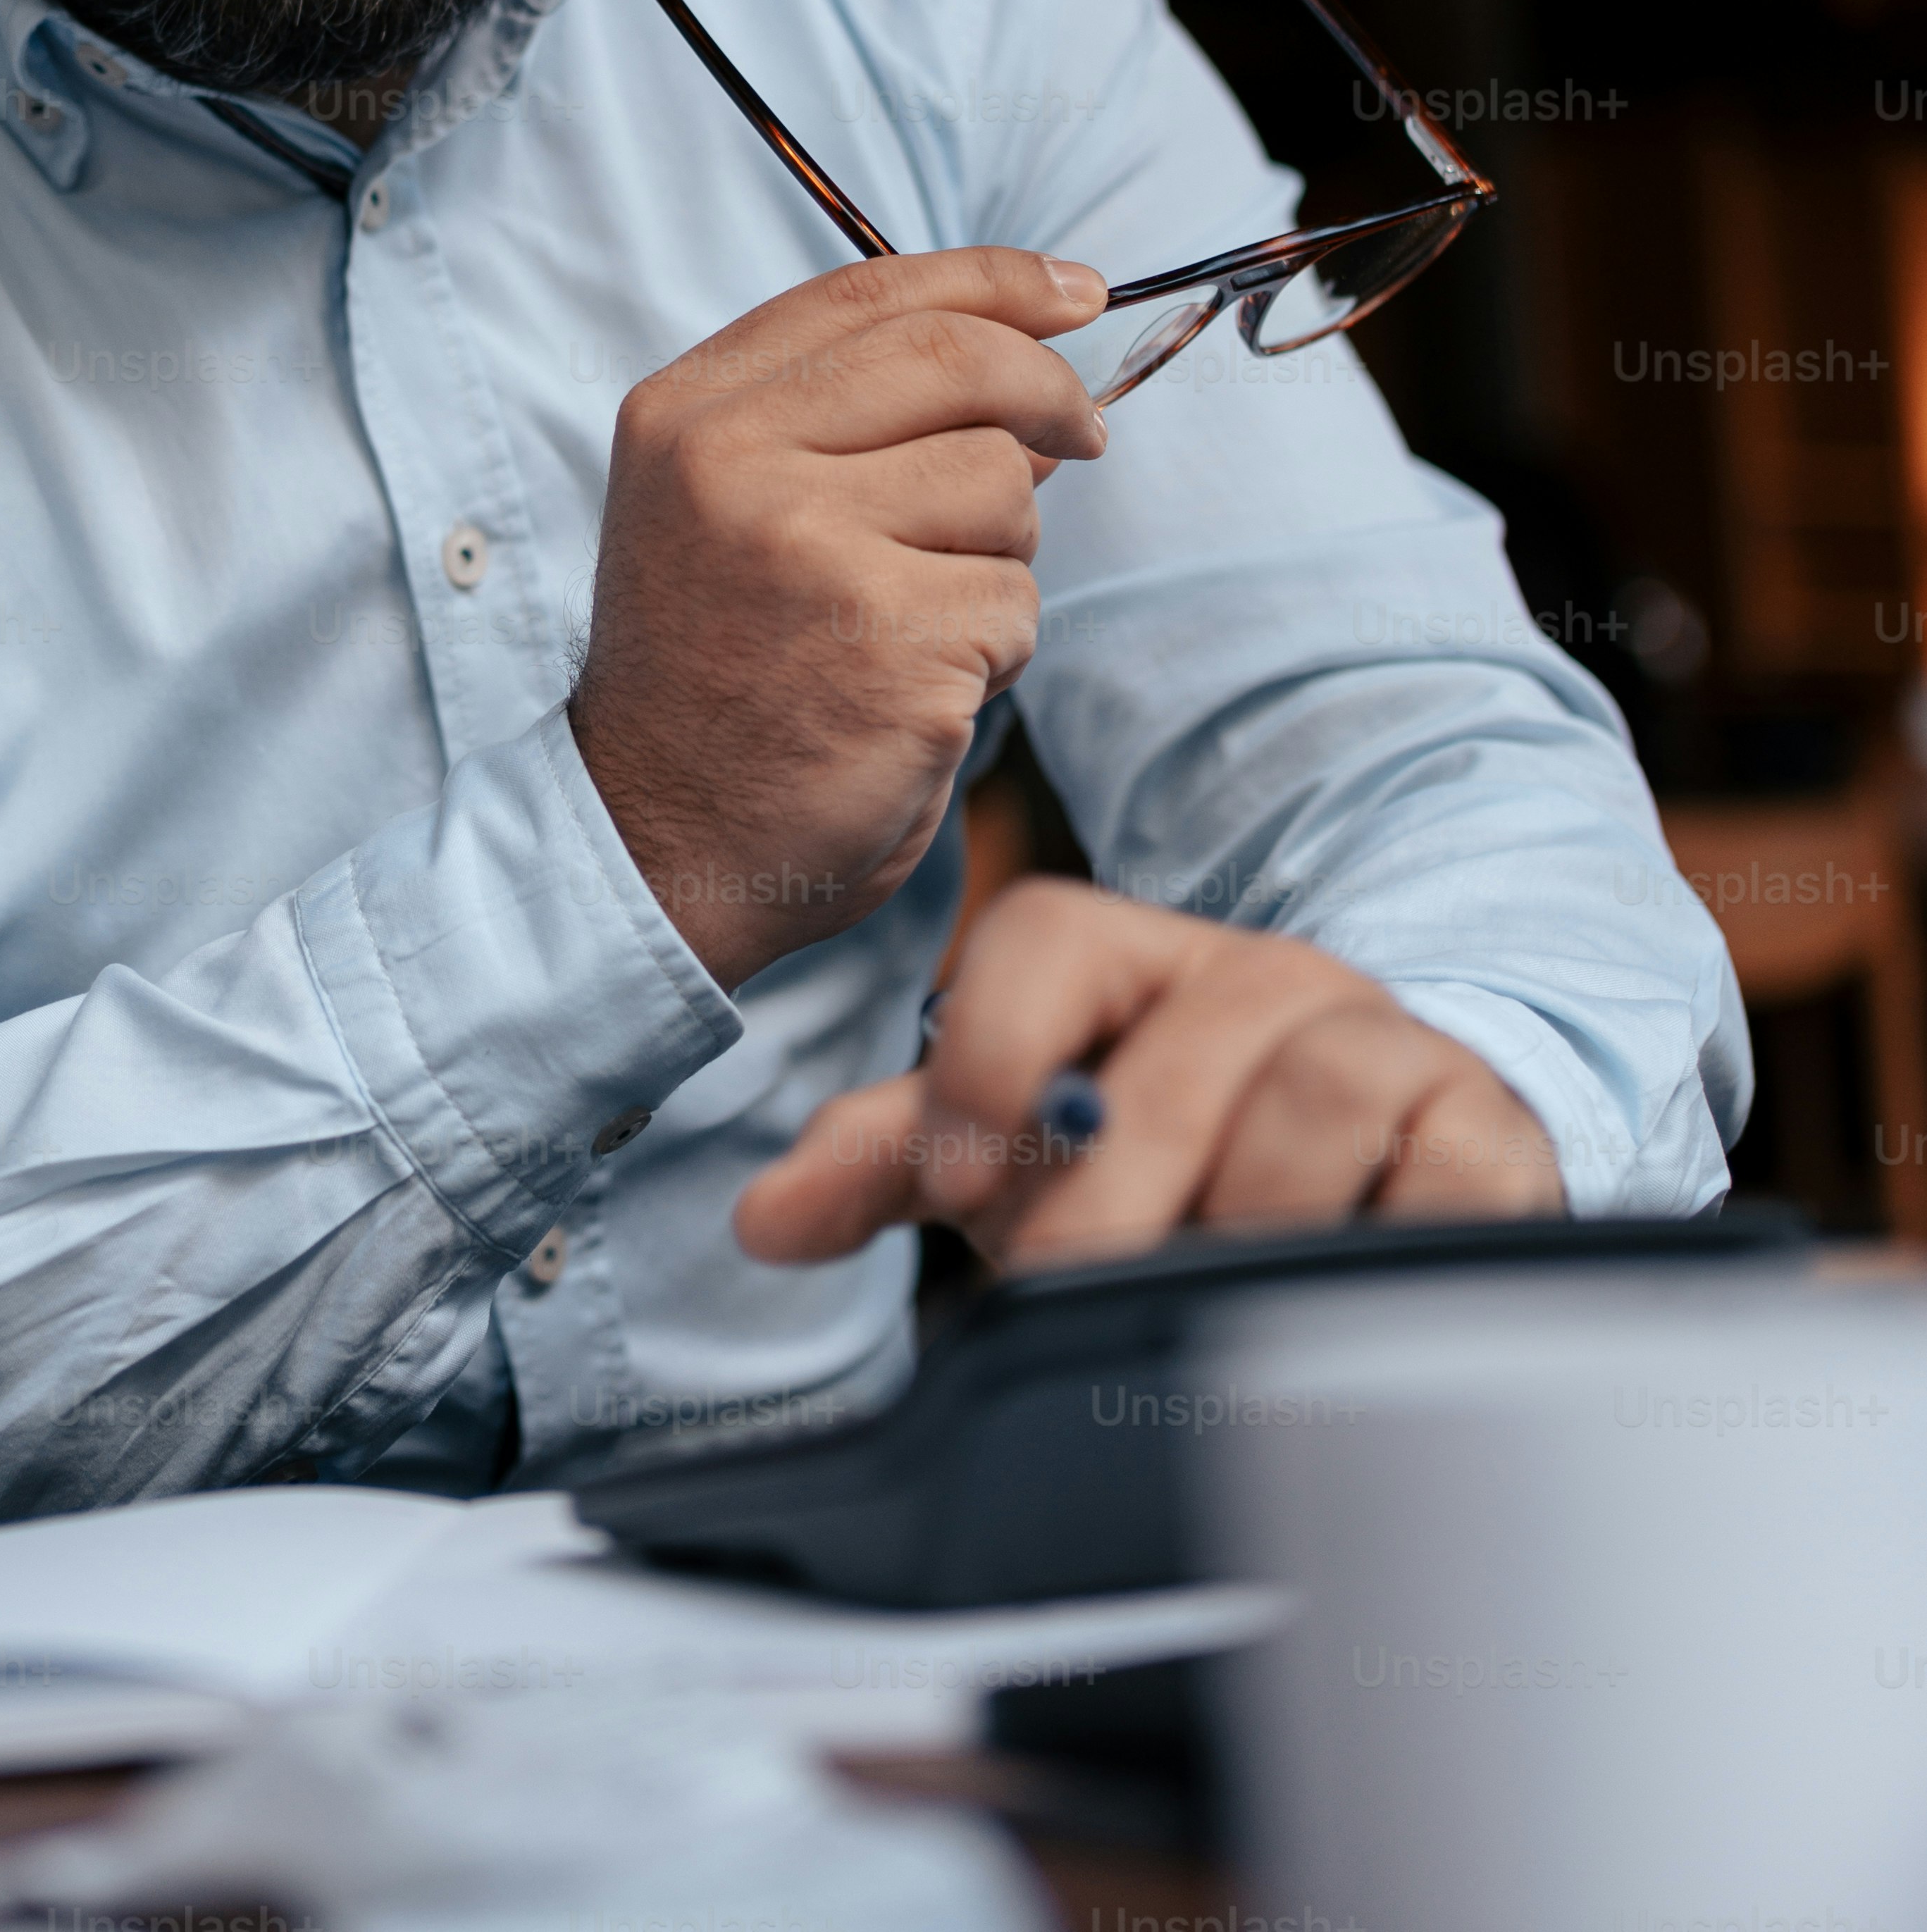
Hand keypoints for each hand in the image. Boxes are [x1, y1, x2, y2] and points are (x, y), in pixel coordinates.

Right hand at [571, 248, 1108, 993]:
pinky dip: (995, 650)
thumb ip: (841, 418)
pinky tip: (919, 688)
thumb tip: (1026, 368)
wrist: (654, 844)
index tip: (1076, 292)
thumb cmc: (714, 673)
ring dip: (999, 557)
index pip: (867, 291)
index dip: (993, 280)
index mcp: (688, 414)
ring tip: (918, 620)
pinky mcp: (889, 645)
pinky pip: (1015, 603)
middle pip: (956, 361)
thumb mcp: (723, 507)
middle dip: (1047, 394)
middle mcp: (733, 463)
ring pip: (1002, 488)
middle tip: (1080, 438)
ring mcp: (810, 551)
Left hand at [734, 873, 1565, 1266]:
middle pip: (1177, 1058)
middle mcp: (1260, 977)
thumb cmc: (1174, 1156)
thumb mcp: (1021, 1148)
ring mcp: (1382, 1041)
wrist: (1385, 1167)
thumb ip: (895, 1160)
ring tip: (1209, 1308)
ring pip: (1313, 1105)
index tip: (957, 1186)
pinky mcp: (1486, 1128)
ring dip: (1245, 1228)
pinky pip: (1443, 1178)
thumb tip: (764, 1217)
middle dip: (1110, 1202)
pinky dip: (1383, 1246)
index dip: (988, 1057)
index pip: (1044, 942)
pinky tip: (1338, 1296)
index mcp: (1129, 959)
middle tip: (1077, 1294)